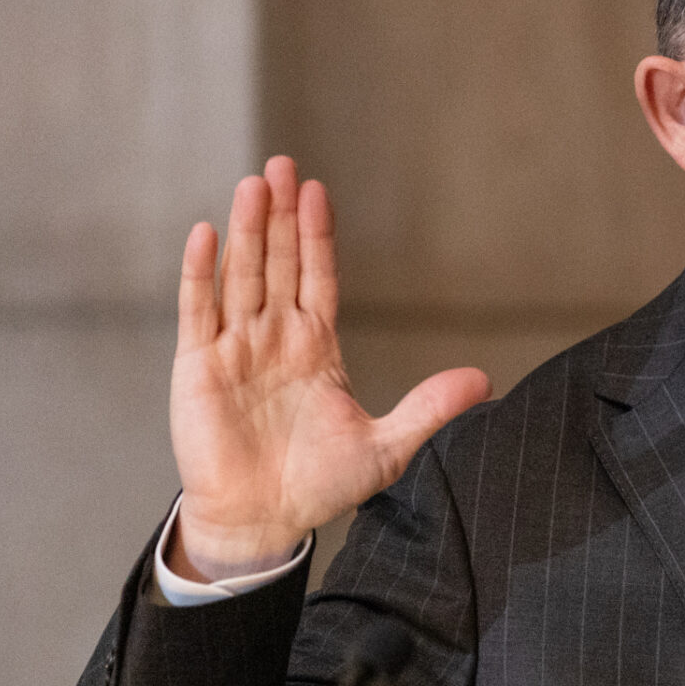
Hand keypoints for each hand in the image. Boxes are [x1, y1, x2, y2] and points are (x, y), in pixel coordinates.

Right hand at [170, 157, 488, 574]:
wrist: (266, 521)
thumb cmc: (320, 484)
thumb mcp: (388, 446)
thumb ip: (430, 409)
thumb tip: (484, 380)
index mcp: (316, 347)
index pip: (318, 277)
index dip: (318, 235)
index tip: (317, 189)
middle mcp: (275, 338)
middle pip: (279, 263)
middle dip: (282, 216)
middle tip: (282, 164)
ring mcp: (236, 350)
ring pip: (242, 276)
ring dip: (248, 231)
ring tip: (253, 184)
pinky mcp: (200, 370)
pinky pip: (199, 312)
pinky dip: (201, 274)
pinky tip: (207, 234)